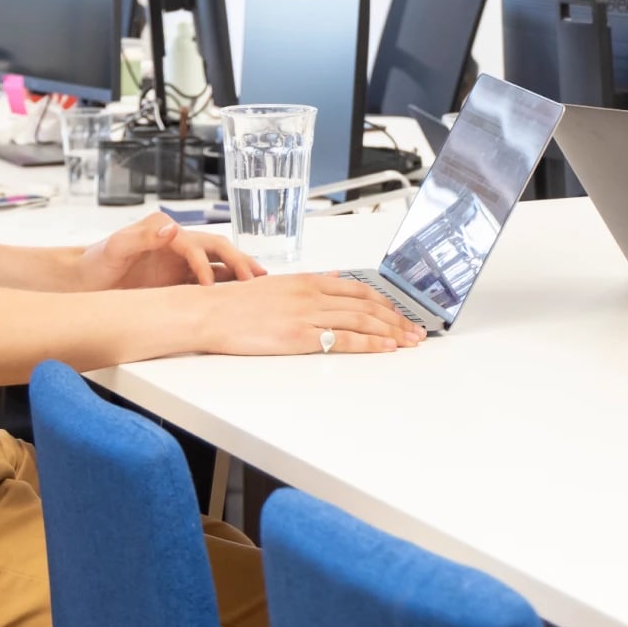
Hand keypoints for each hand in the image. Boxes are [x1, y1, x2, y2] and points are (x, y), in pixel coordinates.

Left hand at [77, 212, 266, 290]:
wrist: (83, 281)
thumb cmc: (96, 262)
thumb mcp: (115, 247)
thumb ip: (142, 236)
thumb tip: (172, 229)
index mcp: (165, 232)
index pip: (196, 244)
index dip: (205, 264)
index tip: (209, 285)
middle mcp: (177, 244)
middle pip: (217, 248)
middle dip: (238, 260)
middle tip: (255, 277)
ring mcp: (180, 263)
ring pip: (219, 263)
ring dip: (239, 270)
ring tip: (261, 281)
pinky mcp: (178, 280)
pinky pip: (209, 280)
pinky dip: (227, 285)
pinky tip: (241, 294)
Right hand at [194, 273, 424, 354]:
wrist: (211, 313)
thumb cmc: (238, 303)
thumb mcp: (279, 283)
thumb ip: (310, 283)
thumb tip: (335, 277)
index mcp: (309, 280)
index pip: (359, 290)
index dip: (386, 303)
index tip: (402, 314)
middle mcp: (313, 294)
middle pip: (367, 306)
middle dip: (397, 320)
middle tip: (416, 331)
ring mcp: (308, 315)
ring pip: (362, 321)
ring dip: (391, 332)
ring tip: (409, 342)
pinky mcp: (300, 337)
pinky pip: (343, 339)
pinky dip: (369, 344)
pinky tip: (385, 349)